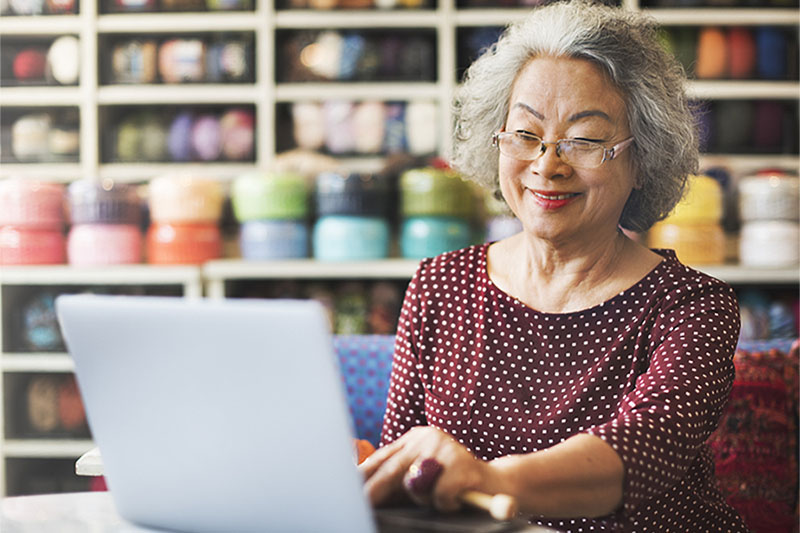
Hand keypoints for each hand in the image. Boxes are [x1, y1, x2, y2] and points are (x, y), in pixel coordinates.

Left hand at [359, 426, 494, 512]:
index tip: (347, 488)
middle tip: (361, 504)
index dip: (364, 474)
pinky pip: (439, 495)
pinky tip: (457, 498)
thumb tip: (364, 489)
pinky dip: (446, 503)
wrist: (497, 484)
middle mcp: (429, 436)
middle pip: (393, 468)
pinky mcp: (462, 465)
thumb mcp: (422, 475)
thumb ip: (397, 477)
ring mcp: (446, 448)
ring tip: (440, 497)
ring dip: (424, 498)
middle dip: (375, 490)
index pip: (383, 457)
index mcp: (416, 437)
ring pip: (416, 484)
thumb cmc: (453, 483)